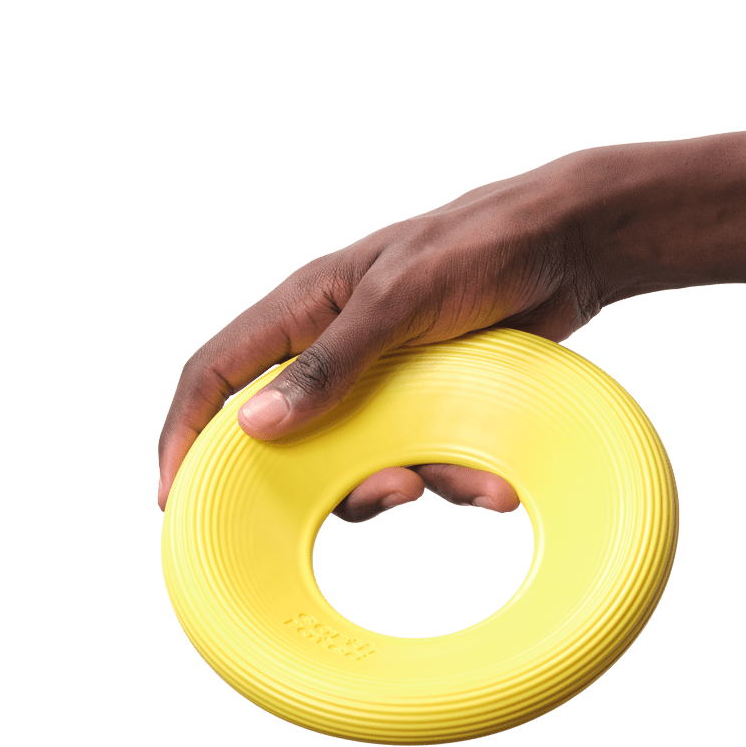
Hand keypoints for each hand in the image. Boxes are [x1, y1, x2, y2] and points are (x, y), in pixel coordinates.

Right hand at [157, 152, 602, 519]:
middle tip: (374, 497)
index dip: (188, 432)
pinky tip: (490, 480)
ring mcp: (382, 382)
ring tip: (443, 484)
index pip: (218, 373)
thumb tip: (254, 425)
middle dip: (320, 480)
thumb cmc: (477, 249)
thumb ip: (329, 363)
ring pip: (358, 459)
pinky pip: (419, 459)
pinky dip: (451, 477)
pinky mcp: (430, 404)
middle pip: (288, 436)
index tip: (176, 496)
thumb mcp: (399, 301)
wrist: (570, 249)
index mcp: (305, 310)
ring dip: (399, 483)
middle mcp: (333, 350)